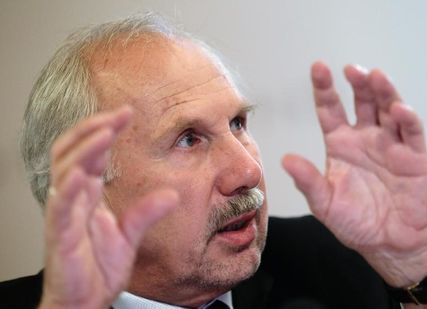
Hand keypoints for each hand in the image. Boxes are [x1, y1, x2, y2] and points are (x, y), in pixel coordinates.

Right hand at [39, 107, 177, 308]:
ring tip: (105, 131)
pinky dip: (69, 188)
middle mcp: (73, 198)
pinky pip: (61, 207)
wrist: (85, 301)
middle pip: (73, 151)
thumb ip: (147, 213)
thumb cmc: (98, 268)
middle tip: (119, 114)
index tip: (127, 114)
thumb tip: (172, 195)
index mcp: (88, 195)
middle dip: (94, 128)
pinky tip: (83, 173)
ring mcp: (64, 214)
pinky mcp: (60, 235)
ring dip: (85, 149)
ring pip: (64, 171)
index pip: (91, 152)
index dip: (105, 130)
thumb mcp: (130, 236)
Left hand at [282, 62, 426, 286]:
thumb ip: (308, 181)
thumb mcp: (324, 203)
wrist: (387, 242)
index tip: (318, 68)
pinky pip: (411, 132)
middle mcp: (364, 138)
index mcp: (340, 144)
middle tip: (350, 70)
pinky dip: (407, 118)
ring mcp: (389, 144)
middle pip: (362, 101)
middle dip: (358, 83)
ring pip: (388, 109)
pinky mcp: (413, 156)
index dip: (324, 89)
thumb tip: (286, 160)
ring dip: (383, 91)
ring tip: (375, 77)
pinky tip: (398, 109)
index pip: (330, 109)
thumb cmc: (354, 221)